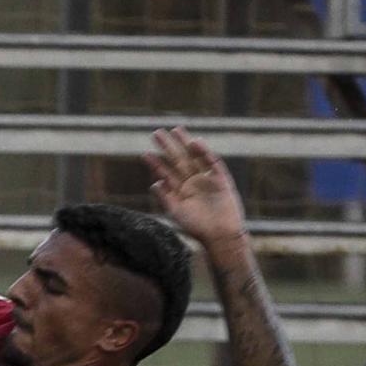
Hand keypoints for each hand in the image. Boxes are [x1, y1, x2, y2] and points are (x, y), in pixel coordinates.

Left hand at [142, 126, 246, 245]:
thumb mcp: (176, 211)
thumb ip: (165, 197)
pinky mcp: (220, 179)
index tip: (145, 153)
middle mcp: (192, 181)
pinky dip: (204, 153)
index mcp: (179, 190)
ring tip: (176, 131)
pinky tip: (194, 143)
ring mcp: (206, 179)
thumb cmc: (196, 227)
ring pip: (193, 157)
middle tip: (156, 132)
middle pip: (178, 160)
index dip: (155, 163)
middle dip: (168, 147)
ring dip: (185, 144)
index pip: (165, 172)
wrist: (220, 235)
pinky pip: (212, 163)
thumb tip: (154, 183)